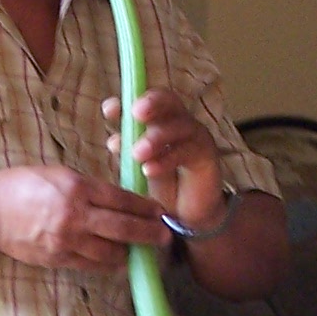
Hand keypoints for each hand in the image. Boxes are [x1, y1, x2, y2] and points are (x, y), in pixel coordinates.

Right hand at [0, 165, 169, 271]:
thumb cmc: (23, 185)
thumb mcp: (60, 175)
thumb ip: (89, 188)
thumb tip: (119, 201)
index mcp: (77, 188)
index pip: (122, 200)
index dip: (145, 208)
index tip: (160, 212)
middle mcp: (75, 215)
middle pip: (123, 228)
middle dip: (148, 234)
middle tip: (164, 237)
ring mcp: (66, 240)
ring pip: (110, 252)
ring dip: (129, 252)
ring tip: (141, 251)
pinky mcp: (57, 258)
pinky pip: (91, 264)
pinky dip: (108, 263)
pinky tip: (117, 260)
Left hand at [102, 89, 223, 225]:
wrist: (184, 215)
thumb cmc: (159, 185)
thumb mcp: (138, 166)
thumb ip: (128, 151)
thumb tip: (114, 140)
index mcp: (159, 119)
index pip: (145, 100)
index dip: (128, 100)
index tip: (109, 110)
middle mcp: (177, 122)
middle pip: (168, 101)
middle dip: (151, 103)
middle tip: (135, 113)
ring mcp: (194, 136)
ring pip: (179, 126)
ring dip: (156, 138)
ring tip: (137, 153)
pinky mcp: (207, 155)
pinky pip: (187, 151)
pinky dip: (166, 160)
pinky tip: (149, 170)